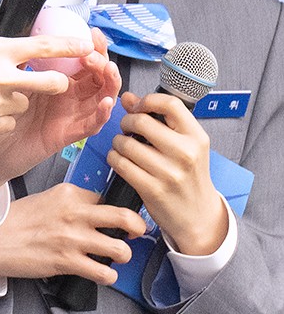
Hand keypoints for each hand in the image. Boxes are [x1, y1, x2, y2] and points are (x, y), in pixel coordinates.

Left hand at [0, 28, 118, 208]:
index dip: (92, 45)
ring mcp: (71, 114)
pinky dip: (102, 114)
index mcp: (59, 79)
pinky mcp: (68, 135)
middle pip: (98, 74)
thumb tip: (30, 30)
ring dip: (109, 82)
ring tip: (106, 69)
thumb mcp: (14, 78)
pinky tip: (104, 102)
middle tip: (93, 51)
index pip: (83, 58)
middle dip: (102, 59)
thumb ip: (27, 59)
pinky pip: (92, 125)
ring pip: (102, 96)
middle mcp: (70, 96)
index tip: (92, 32)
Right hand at [0, 183, 145, 283]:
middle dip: (138, 227)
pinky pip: (103, 272)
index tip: (124, 218)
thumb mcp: (49, 198)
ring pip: (119, 249)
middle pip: (124, 217)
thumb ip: (74, 202)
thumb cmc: (19, 220)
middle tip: (137, 232)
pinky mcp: (67, 262)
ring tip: (117, 256)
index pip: (108, 198)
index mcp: (70, 193)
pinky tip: (103, 273)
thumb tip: (97, 212)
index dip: (118, 209)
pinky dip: (108, 276)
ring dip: (123, 255)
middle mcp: (76, 213)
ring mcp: (73, 239)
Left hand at [107, 91, 227, 255]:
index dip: (147, 100)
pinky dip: (114, 158)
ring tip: (123, 146)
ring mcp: (169, 173)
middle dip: (126, 122)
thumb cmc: (189, 175)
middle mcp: (185, 153)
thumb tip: (128, 98)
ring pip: (126, 143)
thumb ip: (158, 119)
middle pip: (141, 121)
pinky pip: (121, 164)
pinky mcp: (153, 190)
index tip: (138, 107)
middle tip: (126, 128)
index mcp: (196, 137)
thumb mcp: (185, 145)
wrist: (199, 216)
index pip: (170, 104)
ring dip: (117, 142)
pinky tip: (119, 159)